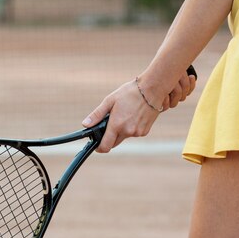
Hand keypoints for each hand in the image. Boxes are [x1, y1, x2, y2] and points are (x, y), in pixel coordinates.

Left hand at [82, 71, 196, 152]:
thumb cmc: (130, 93)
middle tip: (110, 124)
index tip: (97, 145)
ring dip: (121, 131)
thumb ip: (97, 115)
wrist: (153, 89)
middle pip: (113, 143)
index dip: (99, 148)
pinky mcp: (145, 132)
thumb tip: (85, 125)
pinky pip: (133, 134)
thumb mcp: (110, 101)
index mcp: (117, 125)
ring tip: (124, 115)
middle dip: (109, 137)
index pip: (105, 146)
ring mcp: (137, 133)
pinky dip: (130, 128)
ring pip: (124, 137)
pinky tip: (133, 116)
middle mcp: (127, 132)